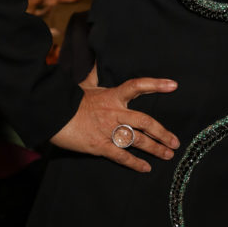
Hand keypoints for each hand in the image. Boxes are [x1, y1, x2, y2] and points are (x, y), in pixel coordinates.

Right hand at [50, 65, 179, 172]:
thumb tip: (98, 58)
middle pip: (145, 122)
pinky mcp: (100, 145)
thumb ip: (96, 73)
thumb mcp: (85, 84)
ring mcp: (108, 130)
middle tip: (175, 142)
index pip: (138, 86)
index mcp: (113, 95)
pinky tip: (146, 168)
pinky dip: (135, 162)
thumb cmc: (69, 99)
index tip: (173, 85)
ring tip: (168, 155)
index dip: (156, 84)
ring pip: (137, 140)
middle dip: (162, 133)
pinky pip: (121, 155)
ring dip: (155, 148)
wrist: (52, 114)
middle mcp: (115, 112)